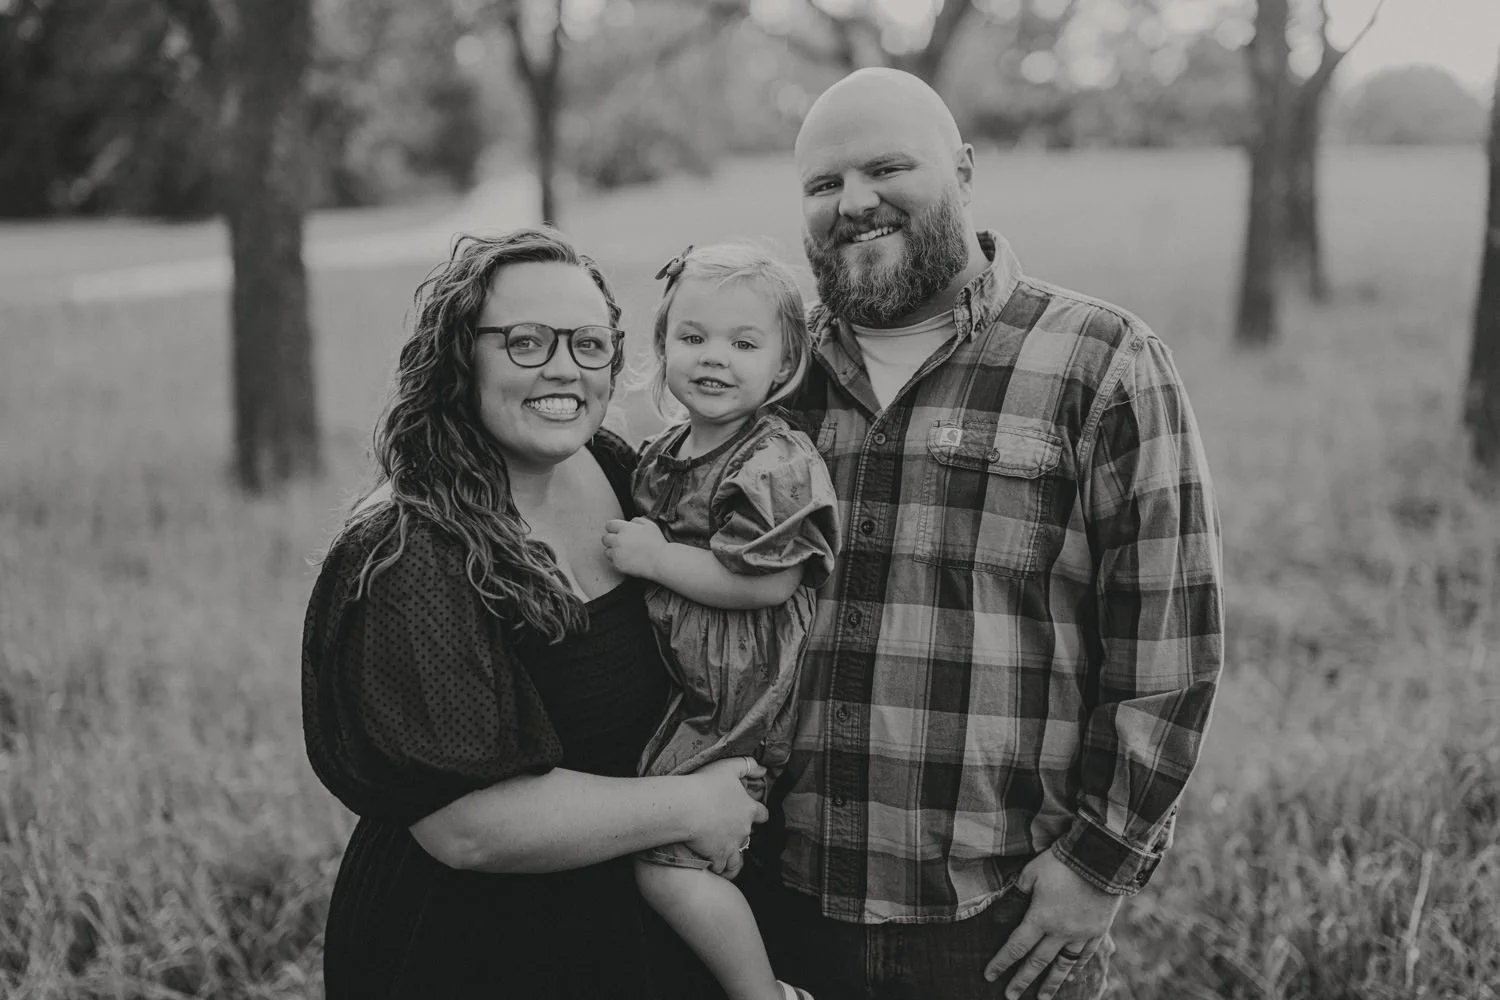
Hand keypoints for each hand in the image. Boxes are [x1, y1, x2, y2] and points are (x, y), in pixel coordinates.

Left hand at [602, 517, 666, 579]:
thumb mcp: (650, 525)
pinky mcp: (618, 564)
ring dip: (612, 550)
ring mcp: (617, 553)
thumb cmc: (657, 543)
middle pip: (605, 538)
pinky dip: (616, 560)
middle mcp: (618, 540)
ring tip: (622, 552)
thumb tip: (630, 522)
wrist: (660, 560)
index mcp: (625, 528)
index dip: (613, 528)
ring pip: (606, 550)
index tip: (617, 532)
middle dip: (611, 539)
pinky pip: (611, 561)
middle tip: (619, 543)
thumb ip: (637, 520)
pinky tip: (625, 559)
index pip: (609, 525)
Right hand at [682, 756, 767, 875]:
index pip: (762, 814)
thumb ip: (747, 765)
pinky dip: (717, 866)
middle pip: (747, 836)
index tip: (750, 814)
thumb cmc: (705, 785)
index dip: (757, 814)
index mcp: (748, 809)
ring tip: (721, 854)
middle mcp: (743, 829)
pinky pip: (722, 867)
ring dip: (731, 856)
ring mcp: (732, 845)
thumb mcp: (728, 767)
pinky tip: (710, 863)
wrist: (686, 807)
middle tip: (725, 830)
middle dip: (739, 834)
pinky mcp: (718, 857)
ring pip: (737, 858)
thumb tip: (763, 770)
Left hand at [985, 849, 1121, 999]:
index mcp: (1040, 918)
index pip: (1016, 947)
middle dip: (1022, 980)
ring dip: (1051, 983)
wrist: (1101, 859)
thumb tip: (1003, 911)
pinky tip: (1070, 976)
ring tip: (1043, 998)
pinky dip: (1076, 968)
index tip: (989, 975)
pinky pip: (1085, 955)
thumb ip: (1018, 893)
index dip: (1001, 962)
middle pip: (1037, 962)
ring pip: (1063, 965)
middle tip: (1010, 997)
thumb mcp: (1031, 873)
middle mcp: (1060, 932)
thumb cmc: (1061, 862)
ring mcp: (1081, 934)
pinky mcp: (1098, 931)